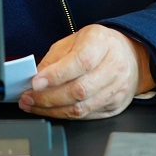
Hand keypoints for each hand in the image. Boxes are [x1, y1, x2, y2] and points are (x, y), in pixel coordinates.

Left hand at [18, 24, 153, 119]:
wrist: (128, 55)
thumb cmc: (97, 45)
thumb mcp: (74, 40)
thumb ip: (54, 58)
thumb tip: (34, 77)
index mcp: (101, 43)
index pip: (80, 62)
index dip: (56, 75)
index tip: (35, 82)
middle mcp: (113, 66)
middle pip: (79, 89)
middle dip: (49, 97)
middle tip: (28, 98)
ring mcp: (117, 88)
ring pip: (82, 107)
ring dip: (53, 110)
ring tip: (34, 106)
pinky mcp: (115, 105)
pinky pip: (87, 115)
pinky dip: (65, 115)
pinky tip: (51, 110)